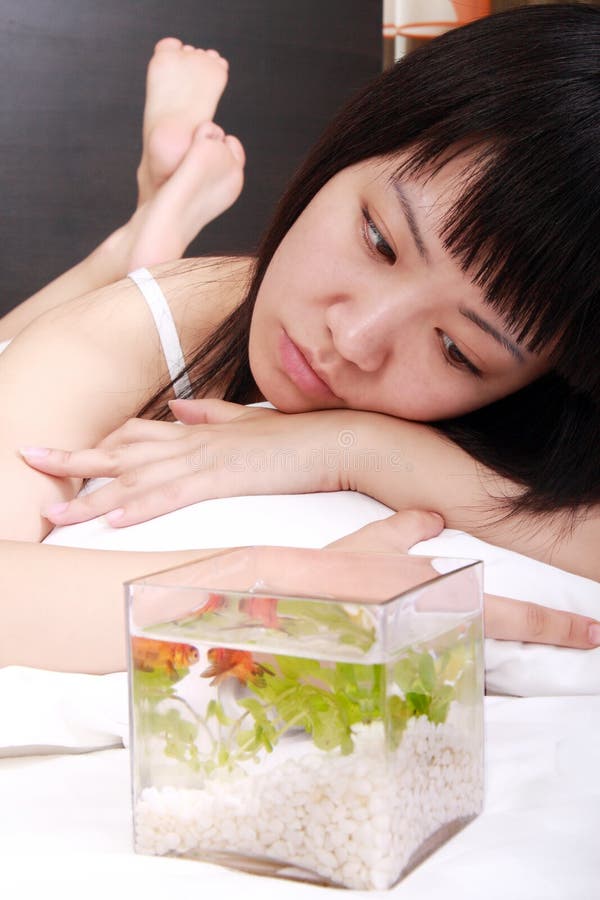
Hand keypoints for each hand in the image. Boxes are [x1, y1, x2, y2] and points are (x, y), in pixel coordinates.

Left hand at [21, 399, 362, 526]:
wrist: (338, 439)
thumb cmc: (298, 436)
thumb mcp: (248, 422)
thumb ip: (211, 413)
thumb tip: (179, 406)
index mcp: (197, 430)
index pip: (135, 434)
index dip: (98, 442)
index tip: (66, 451)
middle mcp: (191, 439)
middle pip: (120, 450)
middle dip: (72, 458)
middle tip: (30, 458)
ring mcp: (205, 458)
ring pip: (134, 477)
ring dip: (90, 496)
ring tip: (52, 510)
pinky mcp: (223, 478)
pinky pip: (171, 495)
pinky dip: (138, 506)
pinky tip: (110, 519)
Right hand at [326, 512, 599, 649]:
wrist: (284, 609)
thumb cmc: (327, 574)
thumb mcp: (367, 542)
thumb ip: (402, 530)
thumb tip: (431, 520)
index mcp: (438, 592)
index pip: (511, 612)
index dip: (555, 625)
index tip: (591, 631)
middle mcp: (437, 625)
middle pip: (506, 635)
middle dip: (550, 633)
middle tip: (586, 634)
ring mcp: (422, 655)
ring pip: (476, 654)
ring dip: (500, 649)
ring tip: (521, 641)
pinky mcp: (400, 674)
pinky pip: (439, 669)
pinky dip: (454, 662)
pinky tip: (456, 659)